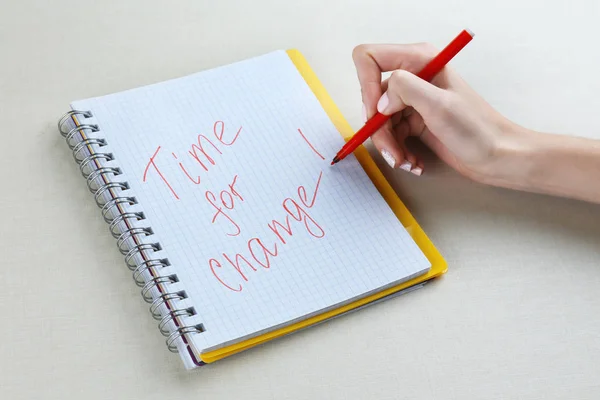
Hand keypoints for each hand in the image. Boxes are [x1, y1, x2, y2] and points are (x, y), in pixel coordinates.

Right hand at [352, 42, 516, 181]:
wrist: (498, 157)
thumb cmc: (477, 130)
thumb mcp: (440, 105)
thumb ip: (405, 89)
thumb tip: (379, 99)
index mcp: (420, 60)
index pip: (371, 58)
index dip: (365, 86)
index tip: (374, 114)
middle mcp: (414, 77)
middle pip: (373, 98)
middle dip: (378, 128)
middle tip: (392, 151)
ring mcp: (414, 100)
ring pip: (380, 121)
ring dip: (388, 145)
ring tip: (405, 161)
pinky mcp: (416, 121)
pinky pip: (392, 135)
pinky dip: (398, 151)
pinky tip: (413, 162)